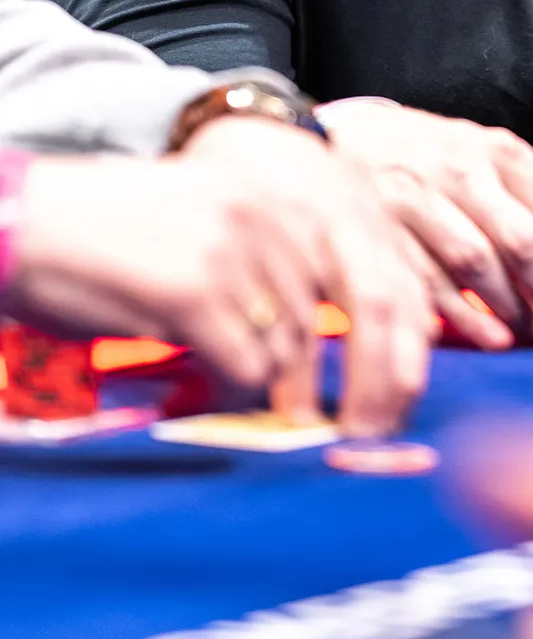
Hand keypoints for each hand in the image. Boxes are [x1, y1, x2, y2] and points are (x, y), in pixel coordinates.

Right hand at [5, 133, 433, 433]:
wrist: (24, 218)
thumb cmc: (107, 239)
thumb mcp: (205, 232)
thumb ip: (262, 275)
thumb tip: (303, 357)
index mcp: (281, 199)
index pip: (365, 277)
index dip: (390, 347)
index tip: (391, 403)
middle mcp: (270, 218)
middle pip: (341, 321)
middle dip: (357, 388)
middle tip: (354, 439)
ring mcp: (234, 252)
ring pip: (293, 351)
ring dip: (284, 398)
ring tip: (275, 426)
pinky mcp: (194, 292)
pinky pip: (243, 368)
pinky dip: (236, 397)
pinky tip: (214, 401)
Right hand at [315, 99, 532, 349]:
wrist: (346, 133)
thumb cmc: (427, 159)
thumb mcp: (483, 162)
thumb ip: (522, 208)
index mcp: (500, 154)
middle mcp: (463, 170)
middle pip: (524, 243)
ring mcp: (419, 196)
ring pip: (477, 261)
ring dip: (512, 310)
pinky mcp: (378, 224)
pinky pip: (425, 277)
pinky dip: (459, 313)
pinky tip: (487, 339)